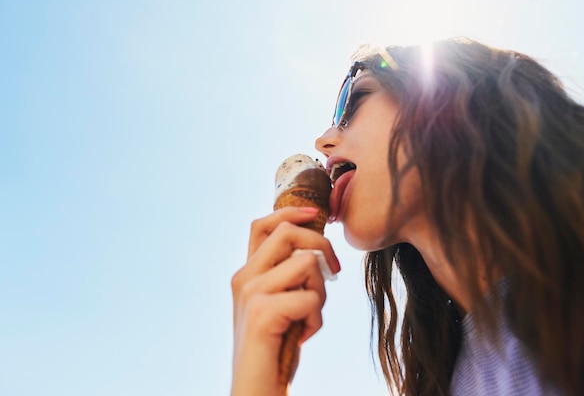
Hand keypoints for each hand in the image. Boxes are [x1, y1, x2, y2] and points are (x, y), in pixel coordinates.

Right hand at [231, 207, 340, 395]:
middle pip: (288, 232)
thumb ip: (287, 277)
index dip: (291, 212)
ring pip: (306, 263)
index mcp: (246, 274)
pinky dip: (317, 320)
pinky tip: (303, 337)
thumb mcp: (280, 305)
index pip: (263, 224)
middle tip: (334, 273)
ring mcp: (251, 294)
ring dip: (321, 291)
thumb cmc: (275, 349)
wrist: (256, 390)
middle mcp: (244, 278)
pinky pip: (310, 298)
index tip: (317, 214)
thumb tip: (316, 251)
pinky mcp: (263, 313)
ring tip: (309, 316)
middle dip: (321, 246)